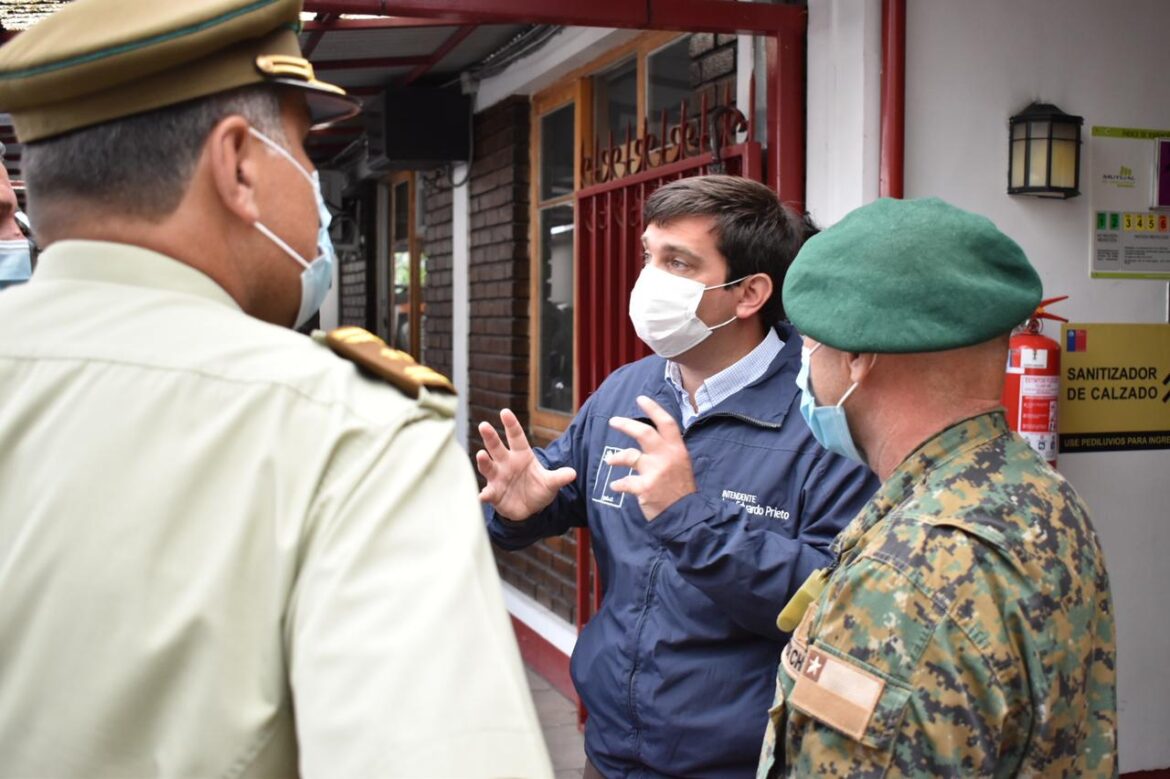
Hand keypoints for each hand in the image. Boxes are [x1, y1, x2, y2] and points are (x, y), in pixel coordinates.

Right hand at [476, 408, 576, 520]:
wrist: (530, 508)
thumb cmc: (538, 488)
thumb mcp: (551, 483)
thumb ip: (559, 477)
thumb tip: (573, 473)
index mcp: (522, 455)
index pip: (516, 436)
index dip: (511, 424)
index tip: (505, 412)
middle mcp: (506, 463)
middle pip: (496, 447)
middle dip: (490, 436)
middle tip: (484, 425)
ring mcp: (498, 477)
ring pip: (488, 466)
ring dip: (483, 460)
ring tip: (481, 455)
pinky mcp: (494, 493)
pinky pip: (488, 492)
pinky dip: (484, 494)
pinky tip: (482, 495)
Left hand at [606, 396, 696, 520]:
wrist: (687, 516)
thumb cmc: (683, 491)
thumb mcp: (683, 465)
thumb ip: (670, 452)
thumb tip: (655, 440)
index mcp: (678, 450)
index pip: (666, 423)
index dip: (653, 409)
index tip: (641, 399)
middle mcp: (667, 457)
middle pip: (644, 433)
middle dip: (626, 424)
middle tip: (613, 421)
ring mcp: (655, 471)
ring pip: (629, 456)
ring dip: (616, 458)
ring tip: (610, 461)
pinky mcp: (645, 487)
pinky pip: (625, 482)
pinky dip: (618, 485)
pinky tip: (615, 486)